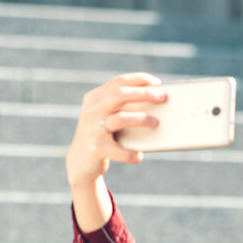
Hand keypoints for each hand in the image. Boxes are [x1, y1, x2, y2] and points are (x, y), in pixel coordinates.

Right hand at [65, 72, 166, 189]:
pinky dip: (133, 153)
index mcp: (94, 98)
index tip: (157, 83)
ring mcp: (92, 130)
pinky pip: (121, 151)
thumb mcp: (105, 116)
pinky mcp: (96, 149)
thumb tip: (154, 100)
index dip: (139, 80)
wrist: (80, 162)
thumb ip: (121, 107)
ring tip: (156, 123)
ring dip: (142, 119)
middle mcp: (91, 111)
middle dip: (144, 94)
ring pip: (121, 119)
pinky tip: (139, 155)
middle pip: (120, 95)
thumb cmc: (102, 136)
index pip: (119, 82)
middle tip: (162, 98)